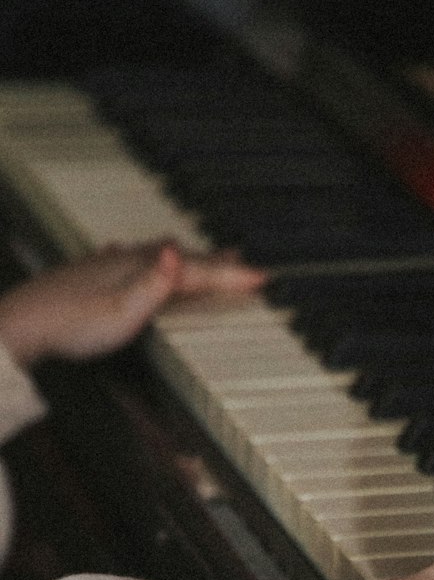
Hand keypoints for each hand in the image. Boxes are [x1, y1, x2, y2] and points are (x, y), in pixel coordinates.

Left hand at [0, 241, 265, 368]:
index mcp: (142, 269)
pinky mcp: (94, 276)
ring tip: (206, 256)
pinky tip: (144, 257)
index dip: (230, 275)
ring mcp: (111, 267)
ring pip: (160, 256)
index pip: (197, 270)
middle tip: (245, 262)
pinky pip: (136, 260)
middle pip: (183, 258)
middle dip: (217, 262)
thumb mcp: (122, 312)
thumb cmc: (72, 325)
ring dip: (188, 258)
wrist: (24, 325)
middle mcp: (129, 261)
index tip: (262, 277)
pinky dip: (153, 260)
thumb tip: (180, 253)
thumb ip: (155, 285)